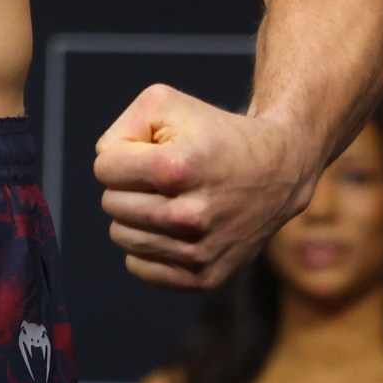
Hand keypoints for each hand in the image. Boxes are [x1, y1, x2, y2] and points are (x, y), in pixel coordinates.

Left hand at [93, 83, 314, 289]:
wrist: (278, 170)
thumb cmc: (214, 133)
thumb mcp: (166, 104)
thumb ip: (120, 129)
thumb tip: (106, 167)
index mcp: (178, 169)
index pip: (105, 169)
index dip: (121, 155)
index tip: (150, 151)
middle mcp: (189, 216)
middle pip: (111, 204)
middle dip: (128, 185)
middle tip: (163, 177)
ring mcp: (199, 251)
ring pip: (122, 237)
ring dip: (136, 216)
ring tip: (169, 199)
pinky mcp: (204, 277)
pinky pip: (139, 267)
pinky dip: (147, 246)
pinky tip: (173, 227)